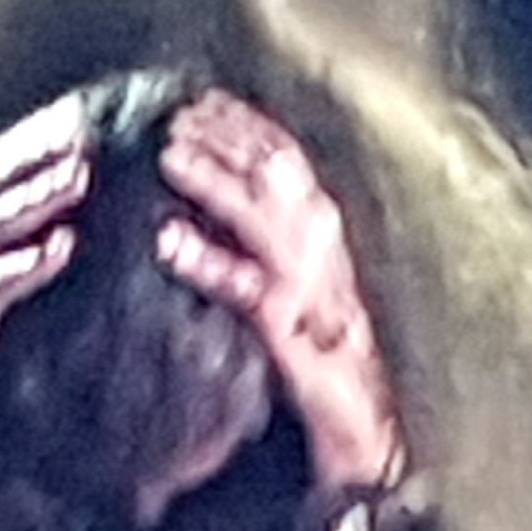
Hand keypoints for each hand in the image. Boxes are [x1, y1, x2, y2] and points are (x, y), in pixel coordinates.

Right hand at [0, 90, 93, 466]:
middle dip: (42, 154)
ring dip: (38, 197)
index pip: (2, 160)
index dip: (40, 133)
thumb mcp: (4, 265)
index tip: (87, 111)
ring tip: (81, 178)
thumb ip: (35, 227)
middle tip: (91, 134)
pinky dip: (26, 264)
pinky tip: (60, 250)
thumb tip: (92, 186)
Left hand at [156, 91, 403, 496]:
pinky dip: (206, 259)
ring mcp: (311, 289)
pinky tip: (168, 241)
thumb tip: (220, 192)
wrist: (363, 431)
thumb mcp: (301, 286)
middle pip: (278, 175)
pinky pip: (245, 286)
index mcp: (327, 235)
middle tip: (178, 116)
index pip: (290, 161)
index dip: (248, 125)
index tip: (206, 99)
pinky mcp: (291, 332)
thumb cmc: (325, 357)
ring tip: (171, 156)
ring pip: (263, 217)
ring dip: (217, 180)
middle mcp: (326, 251)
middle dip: (229, 138)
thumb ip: (271, 241)